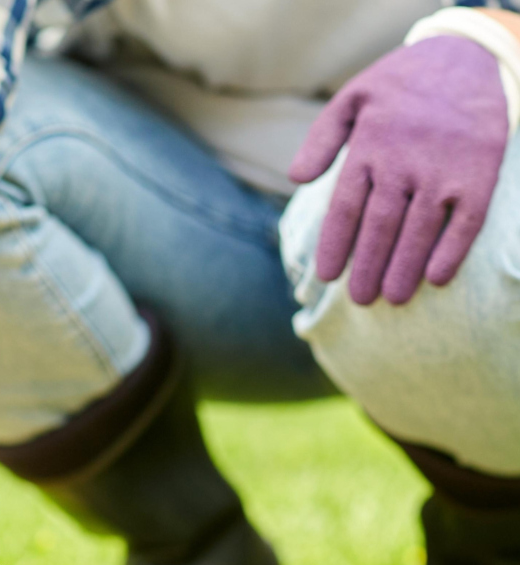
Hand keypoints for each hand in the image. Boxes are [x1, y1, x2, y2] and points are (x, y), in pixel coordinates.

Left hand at [290, 36, 508, 304]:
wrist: (465, 57)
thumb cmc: (400, 85)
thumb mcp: (352, 98)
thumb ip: (322, 139)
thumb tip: (295, 178)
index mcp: (369, 147)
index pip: (345, 207)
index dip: (335, 244)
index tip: (326, 276)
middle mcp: (404, 161)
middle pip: (380, 225)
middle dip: (367, 266)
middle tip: (359, 299)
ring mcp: (443, 169)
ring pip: (420, 228)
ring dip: (405, 267)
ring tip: (392, 298)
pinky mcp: (479, 173)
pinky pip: (466, 219)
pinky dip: (453, 249)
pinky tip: (437, 278)